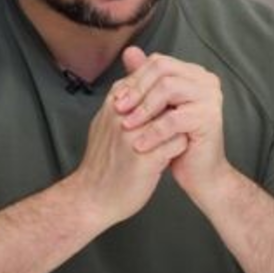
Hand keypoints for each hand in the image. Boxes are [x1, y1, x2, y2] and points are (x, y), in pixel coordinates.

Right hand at [67, 79, 187, 226]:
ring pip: (175, 118)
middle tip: (182, 120)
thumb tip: (137, 75)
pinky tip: (173, 155)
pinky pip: (179, 142)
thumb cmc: (103, 161)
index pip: (152, 82)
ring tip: (176, 137)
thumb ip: (124, 99)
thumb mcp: (107, 122)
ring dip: (180, 127)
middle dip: (176, 107)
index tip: (169, 108)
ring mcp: (134, 136)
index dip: (165, 96)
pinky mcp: (147, 158)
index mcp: (115, 103)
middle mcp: (123, 116)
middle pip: (166, 97)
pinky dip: (180, 147)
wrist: (91, 197)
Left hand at [113, 48, 229, 194]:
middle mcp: (205, 80)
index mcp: (193, 73)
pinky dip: (153, 132)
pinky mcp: (210, 118)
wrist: (200, 174)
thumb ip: (145, 80)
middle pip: (162, 69)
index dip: (134, 78)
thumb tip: (129, 50)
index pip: (158, 62)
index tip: (115, 99)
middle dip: (136, 89)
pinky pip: (174, 119)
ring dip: (143, 108)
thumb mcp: (156, 108)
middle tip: (118, 109)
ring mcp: (211, 97)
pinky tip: (140, 145)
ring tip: (127, 126)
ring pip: (168, 89)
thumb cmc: (175, 141)